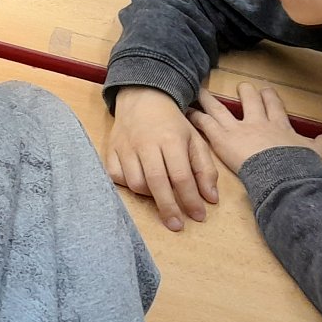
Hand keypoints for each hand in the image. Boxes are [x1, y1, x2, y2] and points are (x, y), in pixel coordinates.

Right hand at [105, 87, 218, 231]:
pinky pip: (116, 176)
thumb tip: (210, 199)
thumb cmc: (172, 122)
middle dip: (168, 208)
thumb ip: (205, 169)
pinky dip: (127, 184)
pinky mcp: (110, 149)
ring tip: (160, 196)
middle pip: (156, 183)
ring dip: (149, 196)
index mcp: (171, 140)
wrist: (142, 96)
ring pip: (135, 182)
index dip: (191, 200)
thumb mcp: (195, 140)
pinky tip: (140, 184)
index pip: (181, 177)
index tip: (199, 217)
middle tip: (177, 225)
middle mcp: (146, 144)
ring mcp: (125, 147)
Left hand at [189, 84, 321, 174]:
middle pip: (249, 100)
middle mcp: (257, 122)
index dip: (269, 97)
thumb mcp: (319, 154)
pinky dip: (196, 116)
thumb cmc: (301, 167)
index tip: (265, 90)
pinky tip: (187, 111)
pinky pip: (205, 124)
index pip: (273, 106)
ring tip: (200, 90)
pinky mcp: (222, 138)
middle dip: (245, 91)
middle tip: (240, 86)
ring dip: (209, 99)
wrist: (284, 175)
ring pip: (220, 108)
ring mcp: (238, 128)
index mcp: (280, 125)